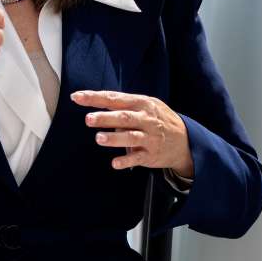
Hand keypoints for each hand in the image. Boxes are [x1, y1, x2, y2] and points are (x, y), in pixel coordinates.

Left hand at [70, 90, 193, 176]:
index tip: (77, 97)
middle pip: (123, 117)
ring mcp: (149, 137)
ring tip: (99, 138)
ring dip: (115, 138)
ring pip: (131, 137)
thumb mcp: (145, 105)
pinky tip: (115, 163)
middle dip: (106, 118)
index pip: (114, 98)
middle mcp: (146, 119)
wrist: (185, 139)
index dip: (95, 98)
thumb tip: (97, 104)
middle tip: (88, 119)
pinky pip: (137, 157)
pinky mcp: (151, 154)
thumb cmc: (158, 119)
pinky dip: (126, 161)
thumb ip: (123, 105)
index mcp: (141, 103)